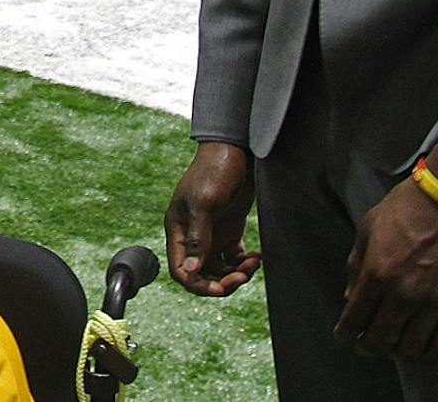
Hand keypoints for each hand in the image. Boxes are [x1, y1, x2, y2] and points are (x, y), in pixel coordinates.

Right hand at [165, 142, 262, 296]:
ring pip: (220, 268)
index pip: (181, 269)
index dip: (198, 284)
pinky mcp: (229, 228)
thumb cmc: (214, 171)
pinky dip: (245, 262)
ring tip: (254, 263)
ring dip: (237, 272)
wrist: (236, 149)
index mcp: (180, 230)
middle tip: (242, 276)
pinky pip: (234, 257)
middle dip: (222, 280)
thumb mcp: (204, 204)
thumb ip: (198, 238)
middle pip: (202, 273)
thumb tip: (190, 271)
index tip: (221, 289)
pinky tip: (257, 256)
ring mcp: (212, 232)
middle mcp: (194, 235)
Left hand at [334, 144, 437, 358]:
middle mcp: (403, 294)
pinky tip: (419, 344)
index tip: (344, 335)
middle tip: (365, 344)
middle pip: (380, 340)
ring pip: (410, 348)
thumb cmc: (407, 207)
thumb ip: (356, 265)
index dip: (345, 332)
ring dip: (396, 351)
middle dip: (367, 347)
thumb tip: (351, 297)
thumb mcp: (369, 228)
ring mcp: (432, 302)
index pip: (354, 318)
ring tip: (392, 345)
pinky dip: (427, 350)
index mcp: (377, 273)